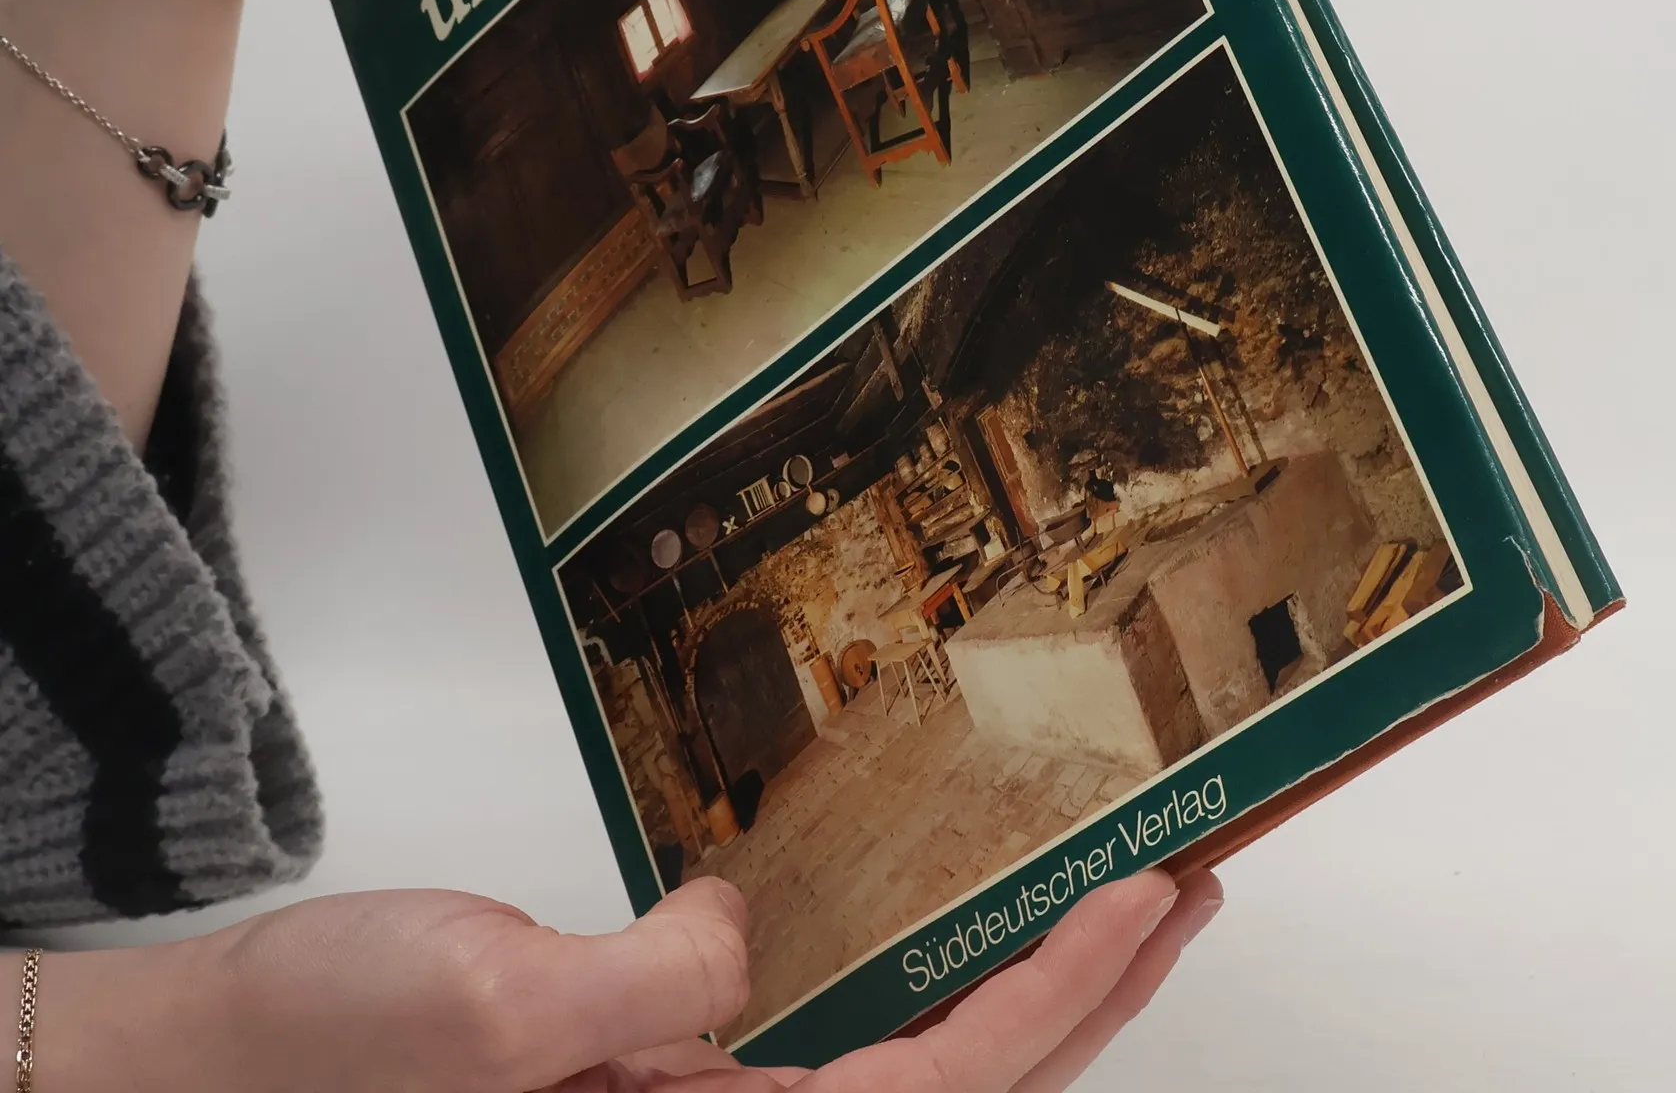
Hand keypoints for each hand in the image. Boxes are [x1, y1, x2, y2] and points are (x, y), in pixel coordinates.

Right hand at [32, 869, 1221, 1092]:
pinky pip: (838, 1038)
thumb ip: (642, 987)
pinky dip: (924, 977)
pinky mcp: (667, 1077)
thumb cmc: (319, 1061)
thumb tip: (741, 941)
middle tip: (1179, 891)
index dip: (1058, 999)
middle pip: (962, 1089)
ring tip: (1109, 899)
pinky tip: (948, 922)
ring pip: (916, 1064)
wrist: (207, 1074)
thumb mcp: (485, 1010)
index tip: (1145, 901)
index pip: (937, 1090)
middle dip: (1087, 997)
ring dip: (1025, 987)